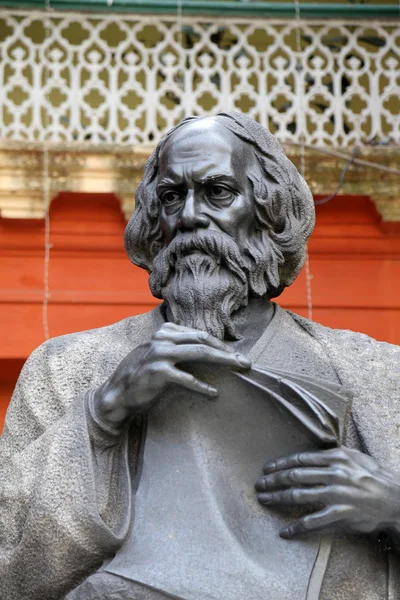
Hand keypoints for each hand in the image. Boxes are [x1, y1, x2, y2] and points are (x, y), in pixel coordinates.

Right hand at [94, 322, 250, 427]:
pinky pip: (187, 379)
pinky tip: (214, 393)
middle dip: (227, 351)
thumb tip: (206, 350)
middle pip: (203, 341)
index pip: (199, 334)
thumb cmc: (139, 376)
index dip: (220, 344)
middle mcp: (162, 339)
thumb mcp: (156, 353)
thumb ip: (176, 347)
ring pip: (199, 354)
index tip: (234, 354)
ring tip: (239, 369)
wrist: (116, 394)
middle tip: (245, 362)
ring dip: (223, 361)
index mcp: (164, 332)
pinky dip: (203, 386)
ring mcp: (160, 355)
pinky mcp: (158, 373)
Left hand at [255, 447, 399, 539]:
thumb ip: (332, 454)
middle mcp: (334, 474)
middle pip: (294, 476)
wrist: (395, 500)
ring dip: (277, 498)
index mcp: (335, 458)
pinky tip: (285, 532)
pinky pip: (312, 522)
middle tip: (259, 485)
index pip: (300, 459)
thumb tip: (311, 453)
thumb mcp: (355, 457)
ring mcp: (336, 495)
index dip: (280, 464)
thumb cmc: (373, 477)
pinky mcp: (340, 515)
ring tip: (264, 500)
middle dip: (273, 480)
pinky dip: (296, 528)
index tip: (266, 469)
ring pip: (298, 496)